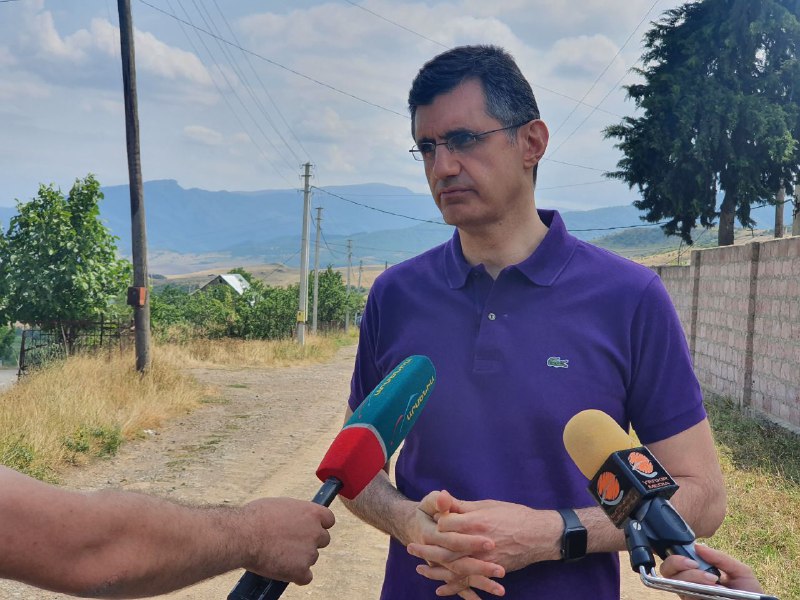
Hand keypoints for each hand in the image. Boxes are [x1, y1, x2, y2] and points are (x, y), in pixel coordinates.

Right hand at [240, 498, 333, 584]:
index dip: (319, 525)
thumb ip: (294, 514)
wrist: (244, 535)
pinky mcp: (301, 571)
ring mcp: (310, 552)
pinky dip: (296, 576)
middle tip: (291, 544)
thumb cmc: (255, 517)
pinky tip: (283, 570)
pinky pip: (305, 577)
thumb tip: (293, 520)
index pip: (329, 520)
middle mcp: (316, 532)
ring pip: (311, 558)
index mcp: (312, 512)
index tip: (310, 528)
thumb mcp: (280, 506)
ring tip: (278, 555)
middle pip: (323, 540)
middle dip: (310, 542)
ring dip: (299, 559)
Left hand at [408, 491, 561, 596]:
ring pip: (454, 567)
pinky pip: (469, 581)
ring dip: (434, 570)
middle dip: (426, 549)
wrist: (539, 535)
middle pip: (445, 548)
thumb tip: (443, 497)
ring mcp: (484, 558)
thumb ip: (464, 505)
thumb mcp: (488, 505)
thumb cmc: (514, 515)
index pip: (446, 524)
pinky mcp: (491, 570)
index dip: (436, 523)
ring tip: (419, 570)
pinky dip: (454, 587)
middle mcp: (477, 541)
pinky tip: (440, 590)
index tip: (429, 521)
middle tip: (410, 547)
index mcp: (476, 520)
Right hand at [659, 544, 763, 596]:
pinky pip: (685, 595)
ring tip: (712, 579)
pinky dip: (697, 588)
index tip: (692, 555)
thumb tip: (698, 546)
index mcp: (698, 572)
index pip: (676, 560)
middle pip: (667, 570)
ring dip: (691, 576)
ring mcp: (689, 595)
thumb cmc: (749, 593)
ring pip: (675, 582)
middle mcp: (690, 584)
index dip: (677, 554)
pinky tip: (713, 588)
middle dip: (676, 562)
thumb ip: (720, 558)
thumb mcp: (740, 571)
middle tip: (694, 564)